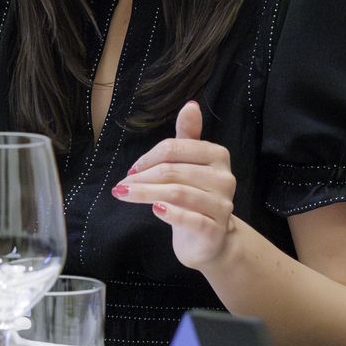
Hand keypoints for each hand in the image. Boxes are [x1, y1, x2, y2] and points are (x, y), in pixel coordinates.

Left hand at [113, 101, 237, 269]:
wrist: (209, 240)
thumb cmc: (194, 197)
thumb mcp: (189, 165)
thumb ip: (188, 136)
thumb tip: (190, 105)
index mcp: (217, 156)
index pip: (176, 148)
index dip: (148, 157)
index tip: (132, 170)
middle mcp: (224, 179)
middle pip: (174, 171)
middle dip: (143, 177)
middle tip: (121, 186)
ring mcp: (222, 205)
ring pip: (178, 193)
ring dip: (145, 193)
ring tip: (125, 194)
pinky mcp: (215, 230)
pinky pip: (189, 218)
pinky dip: (169, 213)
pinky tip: (154, 210)